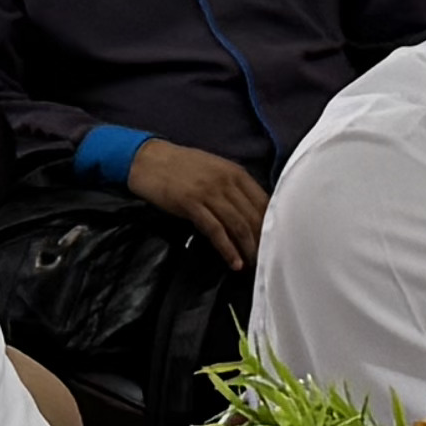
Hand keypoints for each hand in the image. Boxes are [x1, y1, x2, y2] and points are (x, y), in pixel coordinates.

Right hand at [123, 137, 265, 268]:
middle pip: (253, 215)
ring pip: (238, 225)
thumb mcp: (214, 169)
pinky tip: (234, 262)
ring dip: (248, 248)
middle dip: (263, 240)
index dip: (271, 224)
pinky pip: (215, 231)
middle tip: (268, 259)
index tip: (276, 241)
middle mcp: (226, 181)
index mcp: (235, 172)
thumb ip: (233, 185)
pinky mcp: (191, 204)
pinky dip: (227, 249)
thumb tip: (251, 209)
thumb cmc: (181, 166)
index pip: (263, 201)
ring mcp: (209, 192)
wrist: (149, 160)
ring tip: (253, 265)